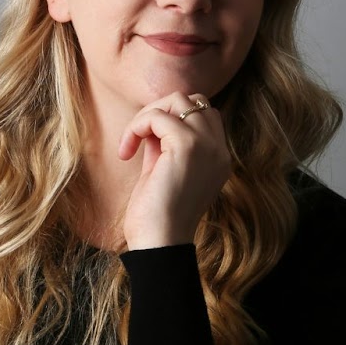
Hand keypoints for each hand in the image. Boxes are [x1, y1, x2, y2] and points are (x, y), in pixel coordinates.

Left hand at [118, 92, 231, 249]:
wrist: (160, 244)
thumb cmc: (157, 217)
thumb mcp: (164, 172)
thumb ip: (164, 145)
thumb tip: (152, 121)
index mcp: (218, 158)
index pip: (203, 113)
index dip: (172, 118)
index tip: (148, 143)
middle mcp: (219, 150)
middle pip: (193, 100)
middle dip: (160, 111)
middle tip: (137, 139)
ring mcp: (207, 146)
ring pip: (178, 100)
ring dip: (147, 116)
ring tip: (131, 144)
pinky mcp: (187, 147)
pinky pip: (158, 116)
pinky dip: (136, 126)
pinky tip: (126, 152)